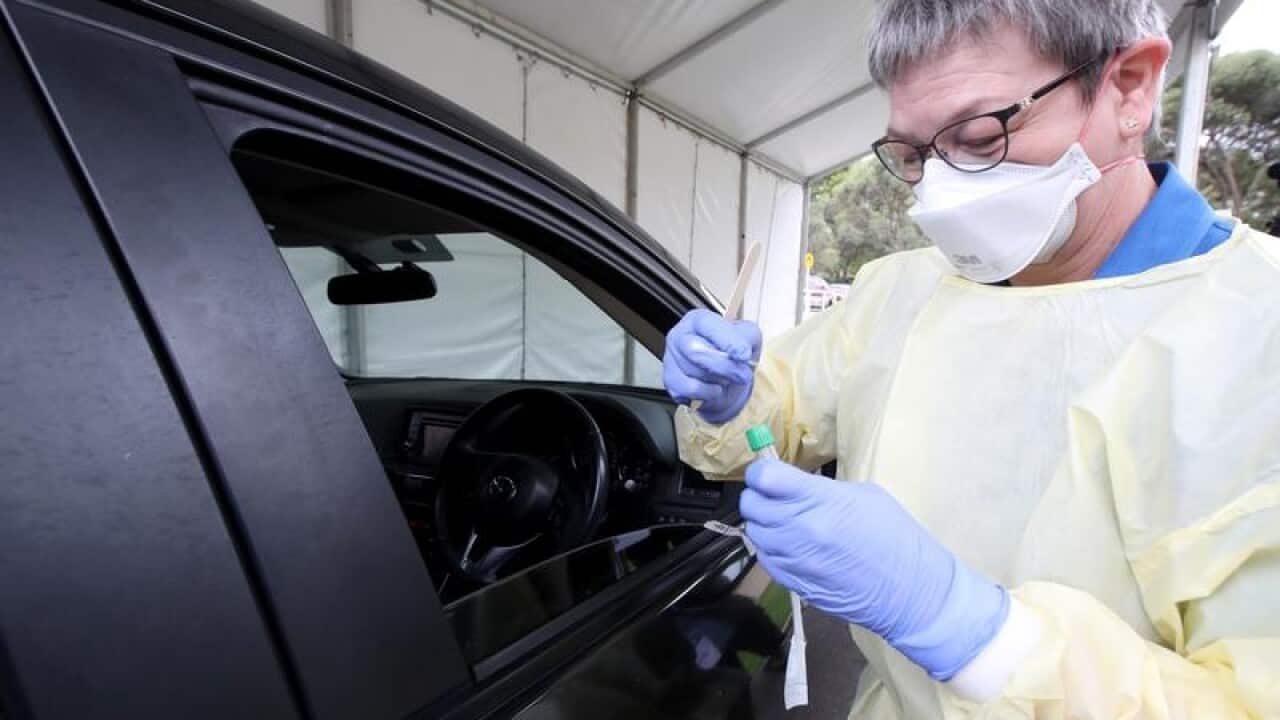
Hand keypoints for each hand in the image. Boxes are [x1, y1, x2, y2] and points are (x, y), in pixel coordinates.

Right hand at [663, 309, 761, 423]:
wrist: (727, 380)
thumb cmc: (734, 354)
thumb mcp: (748, 337)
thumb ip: (745, 338)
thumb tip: (739, 351)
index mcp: (698, 320)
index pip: (706, 324)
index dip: (726, 340)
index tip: (743, 355)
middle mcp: (680, 335)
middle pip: (696, 351)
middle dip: (724, 367)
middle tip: (743, 375)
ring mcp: (671, 358)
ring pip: (693, 373)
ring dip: (717, 381)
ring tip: (726, 379)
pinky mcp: (669, 380)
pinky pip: (688, 390)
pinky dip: (706, 393)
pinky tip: (713, 389)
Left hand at [740, 459, 1008, 680]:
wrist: (911, 592)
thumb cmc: (896, 536)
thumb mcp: (864, 496)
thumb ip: (821, 489)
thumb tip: (793, 486)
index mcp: (820, 501)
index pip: (764, 477)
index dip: (761, 471)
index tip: (768, 472)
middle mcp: (799, 530)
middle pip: (750, 504)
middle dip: (759, 495)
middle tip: (775, 495)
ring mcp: (794, 560)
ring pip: (754, 532)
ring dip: (764, 523)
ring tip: (786, 521)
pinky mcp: (793, 583)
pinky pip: (765, 559)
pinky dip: (772, 548)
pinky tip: (792, 545)